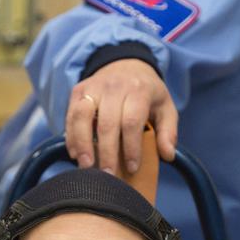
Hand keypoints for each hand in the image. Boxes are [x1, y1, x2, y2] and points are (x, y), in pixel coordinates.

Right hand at [66, 59, 176, 174]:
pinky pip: (70, 114)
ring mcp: (93, 87)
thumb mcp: (165, 106)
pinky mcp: (78, 91)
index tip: (132, 168)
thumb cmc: (147, 92)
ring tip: (86, 166)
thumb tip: (168, 155)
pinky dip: (71, 136)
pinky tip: (75, 154)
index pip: (132, 122)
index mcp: (138, 90)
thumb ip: (168, 131)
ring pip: (82, 116)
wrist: (126, 63)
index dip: (131, 147)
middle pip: (107, 123)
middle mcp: (114, 86)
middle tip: (108, 176)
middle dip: (107, 152)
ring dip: (82, 143)